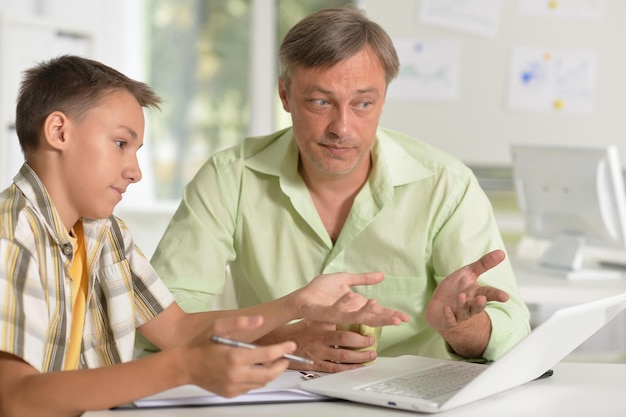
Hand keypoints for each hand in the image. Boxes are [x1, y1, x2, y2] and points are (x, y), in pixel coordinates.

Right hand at [184, 316, 295, 397]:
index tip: (291, 345)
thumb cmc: (200, 344)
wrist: (184, 366)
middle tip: (286, 357)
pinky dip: (257, 379)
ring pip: (261, 382)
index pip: (267, 355)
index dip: (282, 349)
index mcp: (234, 357)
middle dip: (281, 365)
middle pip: (269, 374)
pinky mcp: (231, 393)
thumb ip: (240, 322)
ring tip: (272, 362)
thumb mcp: (218, 326)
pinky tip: (255, 369)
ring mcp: (233, 386)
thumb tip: (259, 320)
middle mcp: (235, 375)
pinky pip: (251, 387)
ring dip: (271, 372)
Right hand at [261, 320, 377, 372]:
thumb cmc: (299, 330)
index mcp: (321, 324)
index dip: (355, 316)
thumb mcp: (314, 319)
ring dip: (359, 356)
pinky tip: (358, 366)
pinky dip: (348, 368)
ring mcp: (319, 352)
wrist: (280, 343)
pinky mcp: (316, 364)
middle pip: (345, 339)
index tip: (368, 314)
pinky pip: (335, 368)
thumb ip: (330, 317)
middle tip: (372, 340)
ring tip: (371, 355)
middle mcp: (320, 338)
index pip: (341, 319)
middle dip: (361, 341)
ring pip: (343, 355)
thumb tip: (349, 311)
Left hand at [289, 272, 409, 326]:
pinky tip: (352, 296)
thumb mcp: (345, 279)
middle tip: (400, 320)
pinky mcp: (328, 313)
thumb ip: (363, 279)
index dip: (391, 314)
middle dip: (386, 318)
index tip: (406, 318)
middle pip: (372, 317)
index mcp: (357, 305)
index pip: (378, 311)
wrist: (302, 297)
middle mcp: (351, 312)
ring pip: (357, 315)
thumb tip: (382, 275)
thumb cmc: (321, 290)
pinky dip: (345, 302)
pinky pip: (337, 308)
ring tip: (379, 305)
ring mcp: (340, 314)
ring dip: (368, 311)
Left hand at [425, 250, 508, 333]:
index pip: (488, 294)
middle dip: (480, 304)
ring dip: (463, 305)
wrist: (438, 306)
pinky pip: (449, 319)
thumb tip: (502, 252)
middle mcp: (469, 305)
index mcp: (476, 294)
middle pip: (477, 307)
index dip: (496, 295)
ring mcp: (458, 313)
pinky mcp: (447, 320)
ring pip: (464, 312)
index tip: (505, 297)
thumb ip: (484, 264)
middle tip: (482, 299)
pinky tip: (446, 308)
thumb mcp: (468, 273)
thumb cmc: (455, 289)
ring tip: (462, 296)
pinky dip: (448, 314)